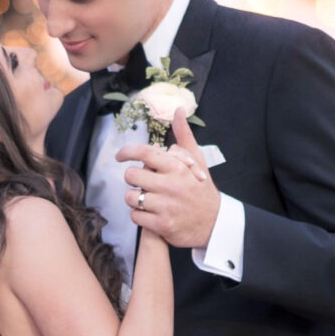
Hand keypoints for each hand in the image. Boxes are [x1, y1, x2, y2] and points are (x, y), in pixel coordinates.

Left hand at [117, 108, 218, 248]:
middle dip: (133, 178)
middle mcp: (170, 186)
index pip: (144, 153)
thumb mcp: (197, 161)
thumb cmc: (201, 189)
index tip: (120, 156)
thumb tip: (179, 110)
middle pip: (131, 175)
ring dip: (134, 198)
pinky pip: (135, 216)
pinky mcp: (162, 225)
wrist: (214, 223)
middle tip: (141, 182)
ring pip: (131, 197)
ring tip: (145, 198)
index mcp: (177, 167)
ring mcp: (165, 207)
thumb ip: (184, 136)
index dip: (127, 152)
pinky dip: (138, 215)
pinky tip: (148, 213)